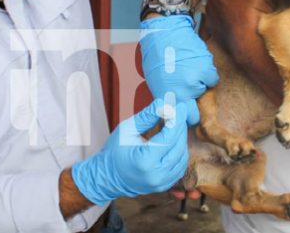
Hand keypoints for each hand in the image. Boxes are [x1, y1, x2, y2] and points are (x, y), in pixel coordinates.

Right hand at [71, 99, 188, 205]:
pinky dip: (179, 151)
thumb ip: (146, 117)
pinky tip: (173, 140)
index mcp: (145, 161)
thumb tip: (163, 103)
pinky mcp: (164, 185)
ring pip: (182, 157)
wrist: (107, 177)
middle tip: (179, 113)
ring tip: (175, 125)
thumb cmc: (114, 151)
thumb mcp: (126, 130)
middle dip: (180, 128)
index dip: (177, 121)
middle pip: (178, 147)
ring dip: (181, 139)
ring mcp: (161, 183)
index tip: (181, 107)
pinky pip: (179, 166)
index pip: (169, 138)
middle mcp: (156, 175)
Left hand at [139, 15, 218, 124]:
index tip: (185, 112)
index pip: (182, 121)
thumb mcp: (156, 81)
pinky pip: (212, 79)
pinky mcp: (205, 69)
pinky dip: (207, 73)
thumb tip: (175, 109)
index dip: (184, 117)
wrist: (165, 31)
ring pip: (204, 92)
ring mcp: (195, 82)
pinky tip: (196, 63)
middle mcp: (182, 93)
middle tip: (188, 92)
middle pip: (195, 114)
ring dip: (199, 84)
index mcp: (167, 97)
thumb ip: (168, 97)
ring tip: (188, 69)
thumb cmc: (157, 54)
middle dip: (193, 106)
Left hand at [204, 0, 275, 63]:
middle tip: (263, 1)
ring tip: (255, 13)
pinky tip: (245, 23)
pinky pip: (225, 18)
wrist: (251, 40)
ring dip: (240, 4)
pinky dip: (233, 19)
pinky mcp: (212, 26)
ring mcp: (211, 9)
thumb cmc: (260, 8)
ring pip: (230, 1)